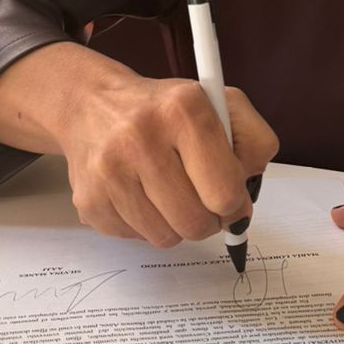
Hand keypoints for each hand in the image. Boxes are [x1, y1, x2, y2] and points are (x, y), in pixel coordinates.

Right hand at [57, 75, 278, 247]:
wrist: (93, 104)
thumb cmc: (165, 111)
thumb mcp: (221, 105)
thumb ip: (254, 143)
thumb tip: (244, 201)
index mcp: (183, 109)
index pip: (224, 191)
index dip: (234, 203)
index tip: (229, 197)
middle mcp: (141, 137)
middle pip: (197, 223)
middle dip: (208, 219)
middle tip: (202, 199)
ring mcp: (110, 170)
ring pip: (166, 238)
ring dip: (176, 224)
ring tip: (169, 191)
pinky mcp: (89, 199)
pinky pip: (137, 239)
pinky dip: (146, 224)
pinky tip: (141, 193)